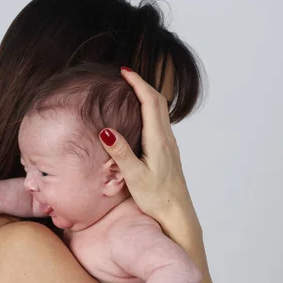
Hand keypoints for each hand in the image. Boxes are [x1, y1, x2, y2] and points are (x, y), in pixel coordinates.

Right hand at [98, 68, 192, 225]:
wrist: (176, 212)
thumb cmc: (156, 197)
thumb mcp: (134, 176)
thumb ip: (121, 153)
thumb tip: (106, 130)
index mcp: (158, 140)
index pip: (150, 102)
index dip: (137, 83)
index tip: (124, 71)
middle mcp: (166, 138)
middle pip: (158, 101)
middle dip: (142, 84)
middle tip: (124, 74)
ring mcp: (169, 144)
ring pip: (160, 110)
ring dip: (147, 95)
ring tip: (130, 89)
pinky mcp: (168, 150)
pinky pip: (160, 121)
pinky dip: (149, 108)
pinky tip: (139, 114)